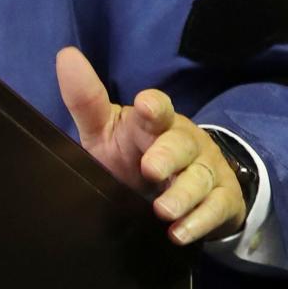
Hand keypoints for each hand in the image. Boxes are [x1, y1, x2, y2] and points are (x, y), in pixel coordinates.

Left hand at [56, 46, 246, 243]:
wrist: (173, 190)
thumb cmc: (132, 152)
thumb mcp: (104, 131)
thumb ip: (86, 102)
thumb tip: (66, 56)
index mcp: (153, 121)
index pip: (157, 107)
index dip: (154, 106)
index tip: (146, 107)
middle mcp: (183, 140)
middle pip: (180, 142)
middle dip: (167, 154)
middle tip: (150, 168)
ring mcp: (205, 168)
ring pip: (200, 177)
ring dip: (182, 194)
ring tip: (163, 211)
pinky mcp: (222, 198)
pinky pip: (216, 208)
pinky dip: (199, 222)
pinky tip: (179, 232)